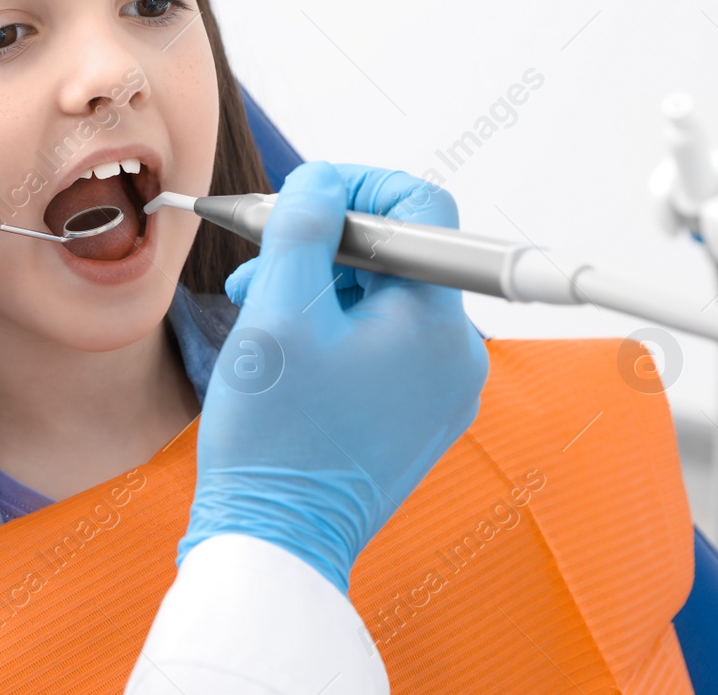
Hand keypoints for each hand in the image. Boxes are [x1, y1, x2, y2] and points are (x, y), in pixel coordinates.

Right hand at [179, 161, 487, 591]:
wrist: (278, 537)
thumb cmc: (276, 437)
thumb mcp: (277, 311)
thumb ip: (303, 228)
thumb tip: (322, 180)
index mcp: (434, 321)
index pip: (421, 207)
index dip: (359, 185)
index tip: (307, 197)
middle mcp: (455, 353)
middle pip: (398, 254)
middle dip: (325, 245)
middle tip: (264, 261)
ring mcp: (442, 387)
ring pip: (386, 297)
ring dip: (322, 286)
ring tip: (261, 308)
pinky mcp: (419, 412)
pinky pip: (386, 341)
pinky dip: (337, 327)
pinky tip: (288, 344)